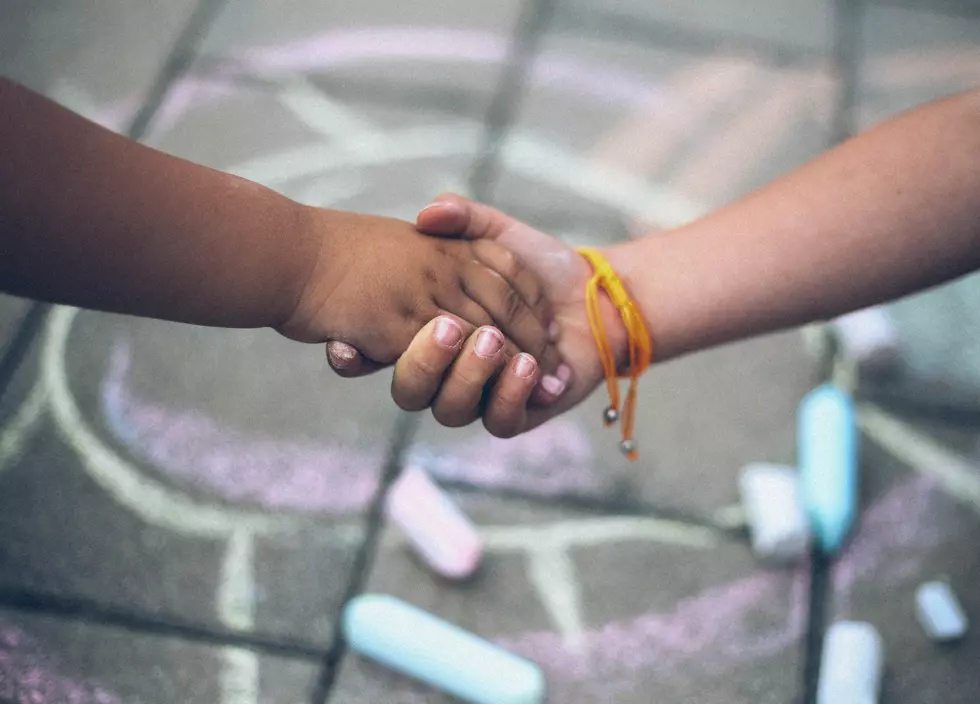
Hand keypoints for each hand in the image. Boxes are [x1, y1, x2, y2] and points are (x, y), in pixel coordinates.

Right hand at [333, 194, 630, 436]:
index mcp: (425, 330)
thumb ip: (461, 218)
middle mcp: (445, 368)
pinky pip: (500, 420)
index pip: (373, 350)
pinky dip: (510, 394)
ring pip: (450, 408)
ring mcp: (478, 393)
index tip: (343, 342)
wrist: (595, 294)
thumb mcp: (494, 231)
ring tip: (492, 341)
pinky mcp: (515, 411)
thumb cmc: (539, 264)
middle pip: (410, 387)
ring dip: (469, 376)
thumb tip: (428, 213)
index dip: (352, 353)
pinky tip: (528, 367)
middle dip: (423, 362)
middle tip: (444, 327)